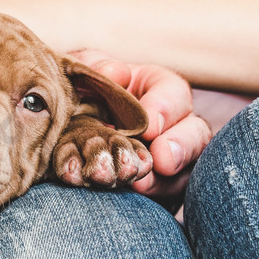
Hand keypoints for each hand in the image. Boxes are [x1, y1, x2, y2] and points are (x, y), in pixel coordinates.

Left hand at [71, 50, 212, 208]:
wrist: (62, 130)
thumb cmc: (77, 91)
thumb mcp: (82, 72)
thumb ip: (95, 66)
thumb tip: (114, 72)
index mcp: (154, 87)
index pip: (173, 91)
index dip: (165, 107)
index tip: (149, 126)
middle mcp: (171, 121)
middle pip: (195, 131)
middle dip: (181, 146)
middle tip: (162, 159)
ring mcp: (169, 154)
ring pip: (188, 165)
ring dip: (167, 176)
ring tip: (143, 182)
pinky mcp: (161, 182)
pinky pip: (170, 190)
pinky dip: (155, 192)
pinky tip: (137, 191)